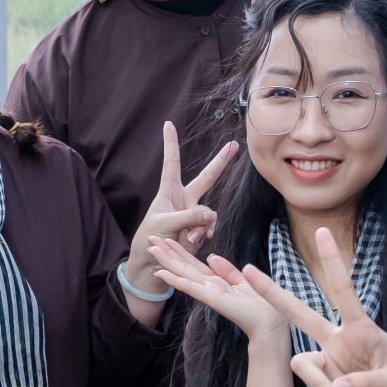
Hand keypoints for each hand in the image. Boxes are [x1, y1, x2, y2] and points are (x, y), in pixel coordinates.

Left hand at [122, 121, 234, 289]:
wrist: (154, 262)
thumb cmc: (152, 238)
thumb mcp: (165, 223)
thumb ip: (188, 216)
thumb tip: (209, 214)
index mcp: (169, 191)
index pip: (171, 162)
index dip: (170, 143)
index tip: (168, 124)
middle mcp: (184, 198)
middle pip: (207, 176)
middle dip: (221, 161)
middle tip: (234, 145)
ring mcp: (194, 213)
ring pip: (209, 212)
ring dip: (202, 225)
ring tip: (188, 237)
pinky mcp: (201, 228)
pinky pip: (211, 225)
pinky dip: (205, 233)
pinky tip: (196, 241)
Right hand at [148, 237, 286, 345]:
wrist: (268, 324)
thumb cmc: (260, 306)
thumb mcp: (243, 280)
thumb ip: (227, 270)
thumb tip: (211, 257)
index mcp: (216, 281)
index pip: (193, 263)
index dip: (180, 251)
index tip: (166, 239)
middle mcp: (208, 286)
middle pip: (184, 266)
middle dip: (167, 252)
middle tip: (150, 238)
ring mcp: (207, 292)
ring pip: (182, 273)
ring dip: (166, 261)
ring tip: (151, 249)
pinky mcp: (211, 298)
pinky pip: (190, 287)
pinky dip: (175, 280)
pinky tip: (162, 273)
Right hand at [241, 226, 386, 386]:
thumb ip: (365, 383)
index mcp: (361, 328)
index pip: (343, 291)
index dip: (332, 262)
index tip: (322, 232)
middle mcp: (339, 338)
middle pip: (300, 313)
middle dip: (272, 294)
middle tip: (246, 270)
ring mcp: (331, 358)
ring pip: (305, 366)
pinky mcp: (328, 378)